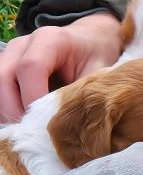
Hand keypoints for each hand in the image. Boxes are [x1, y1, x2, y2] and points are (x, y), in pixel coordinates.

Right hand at [0, 11, 121, 121]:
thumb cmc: (95, 55)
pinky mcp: (6, 66)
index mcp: (50, 40)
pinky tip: (24, 123)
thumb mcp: (100, 72)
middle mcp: (23, 44)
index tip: (45, 122)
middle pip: (3, 76)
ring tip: (28, 131)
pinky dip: (7, 107)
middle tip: (32, 133)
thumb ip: (86, 94)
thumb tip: (78, 126)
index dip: (33, 97)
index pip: (30, 68)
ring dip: (7, 110)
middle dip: (13, 108)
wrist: (89, 41)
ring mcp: (10, 54)